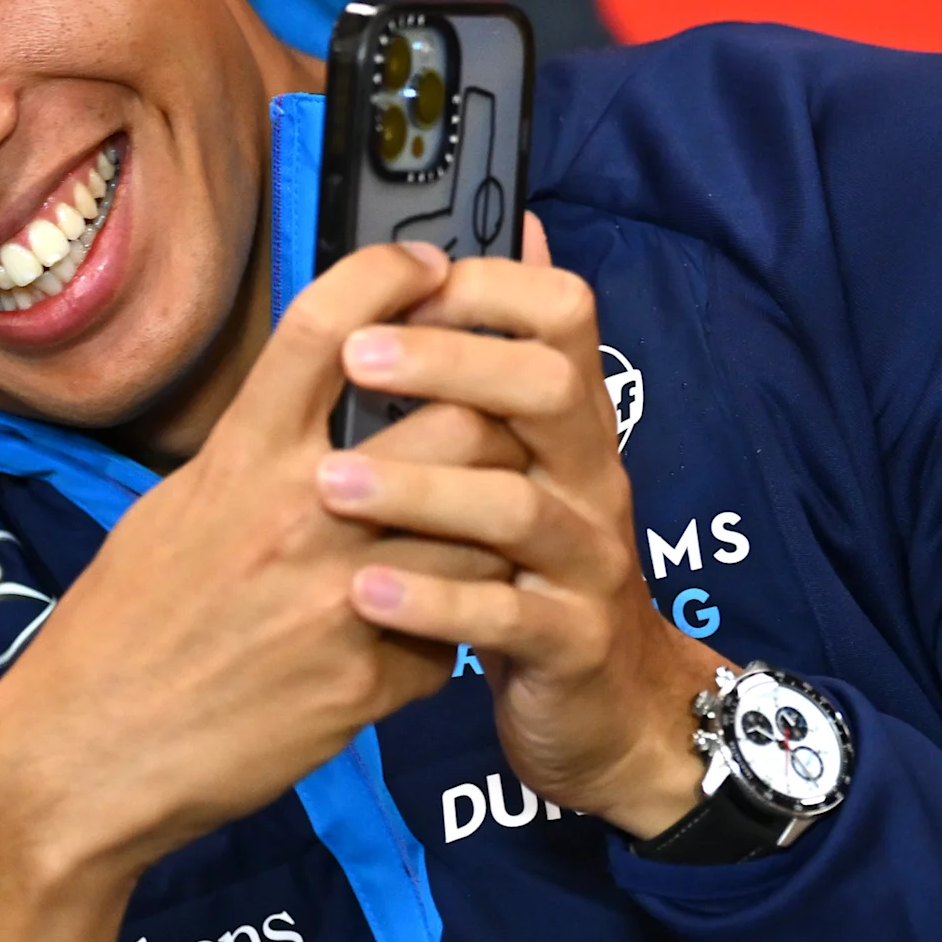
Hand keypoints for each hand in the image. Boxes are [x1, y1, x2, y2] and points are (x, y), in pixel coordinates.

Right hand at [0, 239, 524, 941]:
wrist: (82, 761)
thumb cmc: (123, 626)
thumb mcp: (177, 505)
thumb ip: (259, 449)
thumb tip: (325, 389)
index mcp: (241, 458)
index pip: (330, 326)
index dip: (394, 275)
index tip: (430, 263)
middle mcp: (299, 513)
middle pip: (459, 417)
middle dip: (498, 412)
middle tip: (505, 417)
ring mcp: (343, 598)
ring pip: (486, 527)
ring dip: (495, 528)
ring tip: (482, 533)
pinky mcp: (370, 680)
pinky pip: (451, 635)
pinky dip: (445, 634)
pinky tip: (415, 639)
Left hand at [315, 215, 724, 839]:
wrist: (611, 711)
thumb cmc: (535, 571)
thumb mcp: (529, 462)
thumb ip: (510, 361)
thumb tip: (521, 230)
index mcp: (570, 426)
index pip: (563, 316)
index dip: (488, 286)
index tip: (405, 282)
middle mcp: (590, 480)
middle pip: (550, 389)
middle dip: (453, 362)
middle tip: (358, 358)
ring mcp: (588, 564)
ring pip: (520, 507)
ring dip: (421, 488)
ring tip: (331, 486)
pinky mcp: (571, 645)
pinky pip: (509, 618)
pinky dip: (434, 604)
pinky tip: (365, 593)